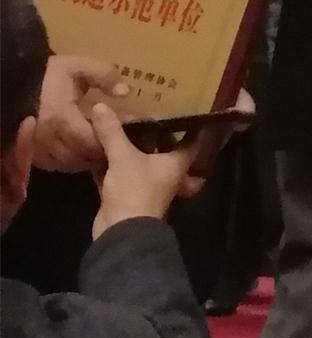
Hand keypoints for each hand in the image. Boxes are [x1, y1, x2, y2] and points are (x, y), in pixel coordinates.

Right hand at [34, 53, 122, 173]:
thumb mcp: (79, 66)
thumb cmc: (51, 75)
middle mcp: (47, 138)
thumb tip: (124, 92)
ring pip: (67, 164)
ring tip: (98, 150)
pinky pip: (54, 165)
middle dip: (98, 153)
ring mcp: (37, 147)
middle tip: (114, 146)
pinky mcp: (32, 152)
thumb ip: (104, 75)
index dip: (106, 142)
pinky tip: (79, 152)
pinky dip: (69, 162)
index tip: (120, 136)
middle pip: (80, 157)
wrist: (18, 82)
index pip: (89, 141)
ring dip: (85, 159)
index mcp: (60, 117)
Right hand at [88, 99, 201, 233]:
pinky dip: (108, 161)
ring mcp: (144, 184)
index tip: (184, 104)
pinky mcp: (124, 194)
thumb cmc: (135, 190)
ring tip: (116, 120)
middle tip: (140, 107)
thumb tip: (101, 106)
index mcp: (176, 162)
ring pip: (136, 159)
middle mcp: (164, 172)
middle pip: (160, 147)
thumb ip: (112, 132)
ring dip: (126, 145)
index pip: (191, 139)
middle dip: (150, 130)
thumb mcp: (123, 157)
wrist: (120, 233)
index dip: (190, 123)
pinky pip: (116, 172)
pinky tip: (95, 146)